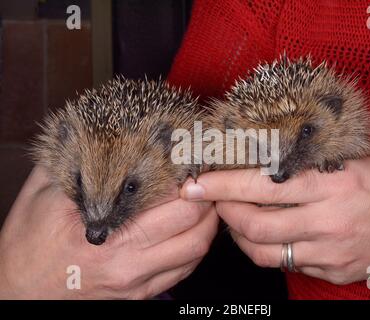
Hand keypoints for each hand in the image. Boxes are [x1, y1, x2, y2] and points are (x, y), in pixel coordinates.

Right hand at [0, 165, 217, 298]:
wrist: (19, 290)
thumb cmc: (29, 242)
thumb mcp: (43, 193)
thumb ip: (74, 162)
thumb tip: (96, 132)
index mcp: (102, 227)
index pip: (165, 196)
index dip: (186, 175)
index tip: (191, 159)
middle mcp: (125, 258)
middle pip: (191, 220)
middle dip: (206, 195)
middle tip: (202, 178)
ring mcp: (135, 280)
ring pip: (196, 247)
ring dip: (208, 221)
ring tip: (202, 201)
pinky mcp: (140, 294)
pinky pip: (185, 270)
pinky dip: (196, 246)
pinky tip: (189, 229)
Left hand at [180, 146, 369, 284]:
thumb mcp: (362, 154)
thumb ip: (316, 156)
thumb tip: (271, 152)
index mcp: (333, 183)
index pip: (260, 185)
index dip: (221, 184)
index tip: (195, 182)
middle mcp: (328, 221)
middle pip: (252, 224)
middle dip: (221, 212)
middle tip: (211, 199)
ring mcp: (331, 252)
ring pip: (263, 251)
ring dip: (239, 234)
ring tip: (235, 217)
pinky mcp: (335, 271)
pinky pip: (286, 264)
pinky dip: (267, 248)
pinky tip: (269, 233)